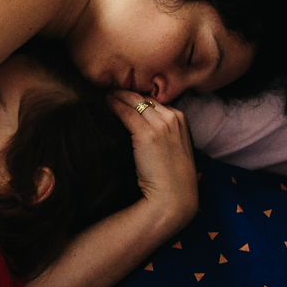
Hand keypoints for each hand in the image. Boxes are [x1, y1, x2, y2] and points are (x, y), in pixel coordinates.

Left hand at [107, 91, 197, 228]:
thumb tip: (139, 128)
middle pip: (145, 98)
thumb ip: (161, 134)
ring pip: (134, 101)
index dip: (137, 98)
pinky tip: (105, 102)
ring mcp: (161, 124)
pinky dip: (114, 105)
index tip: (123, 95)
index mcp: (181, 120)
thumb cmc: (170, 177)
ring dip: (118, 95)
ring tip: (106, 94)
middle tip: (110, 90)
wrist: (173, 196)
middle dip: (126, 93)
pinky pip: (126, 112)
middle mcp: (173, 118)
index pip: (155, 101)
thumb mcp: (171, 149)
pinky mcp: (147, 133)